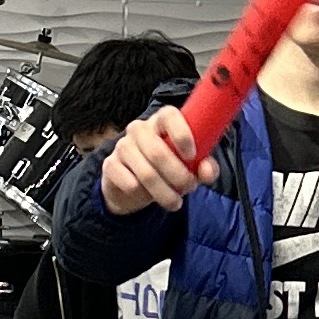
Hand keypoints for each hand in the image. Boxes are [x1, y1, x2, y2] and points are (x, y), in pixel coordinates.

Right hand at [100, 104, 214, 214]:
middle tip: (189, 188)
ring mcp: (122, 146)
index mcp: (161, 121)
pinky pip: (129, 183)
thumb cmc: (168, 168)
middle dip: (178, 175)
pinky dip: (143, 194)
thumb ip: (204, 167)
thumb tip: (207, 171)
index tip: (192, 155)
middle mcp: (139, 129)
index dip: (182, 134)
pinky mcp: (110, 165)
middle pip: (158, 151)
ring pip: (145, 172)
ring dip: (164, 192)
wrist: (134, 186)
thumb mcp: (190, 167)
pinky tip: (148, 197)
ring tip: (176, 202)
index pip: (169, 115)